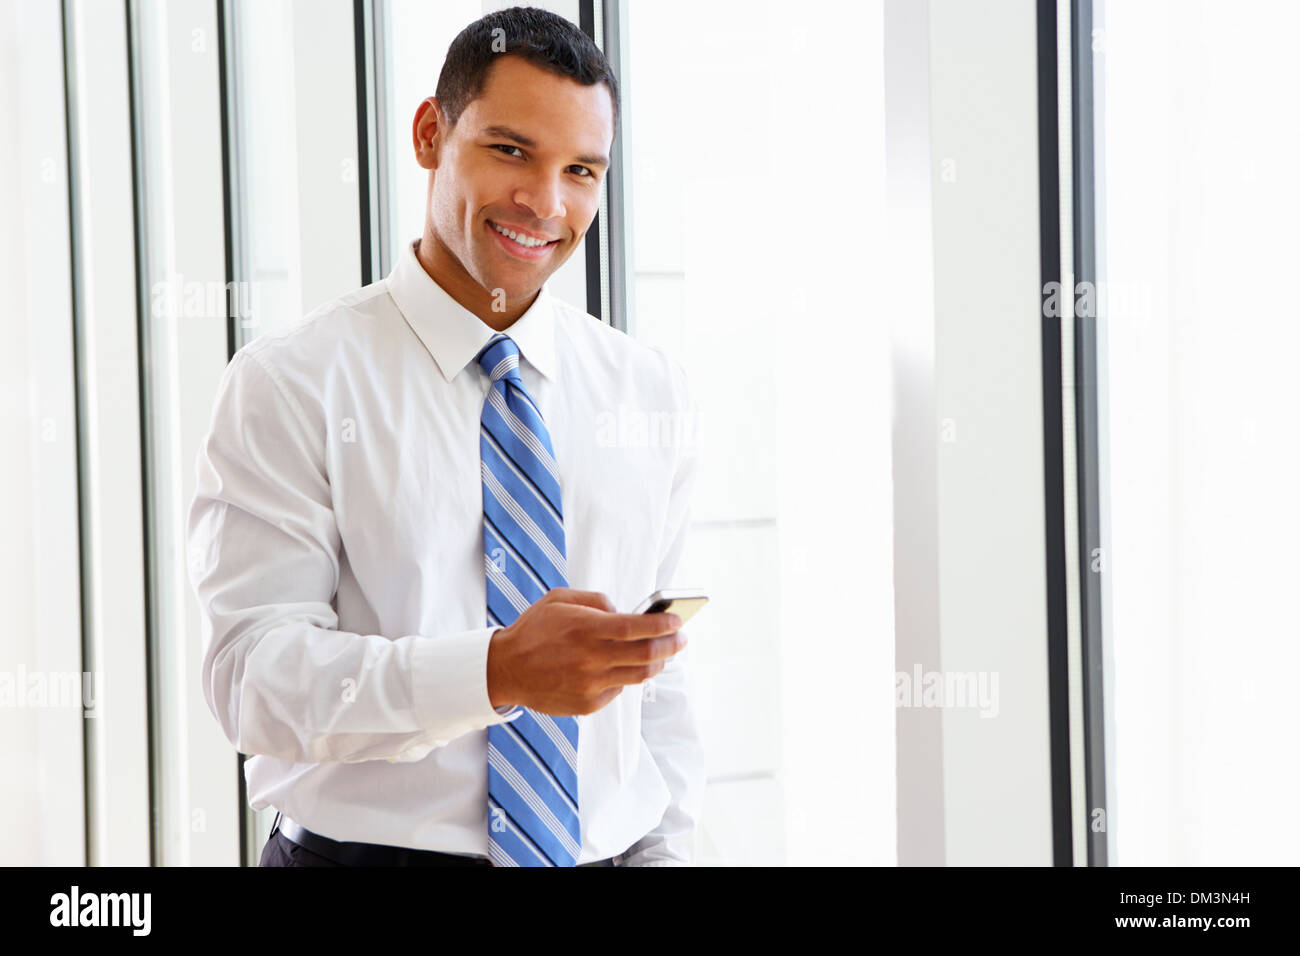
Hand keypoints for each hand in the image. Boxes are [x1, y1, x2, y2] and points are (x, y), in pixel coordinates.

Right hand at [486, 587, 685, 715]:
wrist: (505, 670)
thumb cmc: (534, 630)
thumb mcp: (560, 599)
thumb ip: (596, 601)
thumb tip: (624, 612)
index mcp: (585, 629)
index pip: (636, 628)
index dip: (662, 625)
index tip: (678, 622)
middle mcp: (591, 659)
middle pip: (646, 655)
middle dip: (671, 645)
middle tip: (682, 639)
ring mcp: (590, 685)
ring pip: (638, 676)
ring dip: (656, 663)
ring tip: (662, 654)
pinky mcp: (588, 704)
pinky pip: (618, 689)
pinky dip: (625, 676)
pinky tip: (621, 667)